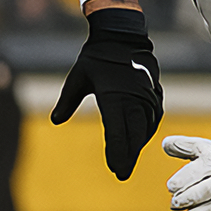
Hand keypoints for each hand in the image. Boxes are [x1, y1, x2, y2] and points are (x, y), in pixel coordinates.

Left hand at [50, 6, 162, 178]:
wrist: (122, 36)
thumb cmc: (96, 57)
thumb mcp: (77, 77)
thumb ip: (67, 100)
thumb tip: (55, 120)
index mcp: (114, 96)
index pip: (116, 132)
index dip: (116, 152)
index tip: (114, 169)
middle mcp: (134, 99)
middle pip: (134, 135)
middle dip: (128, 156)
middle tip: (121, 174)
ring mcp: (147, 97)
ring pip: (145, 129)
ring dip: (137, 146)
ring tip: (127, 162)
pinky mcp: (155, 94)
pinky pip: (152, 119)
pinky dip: (144, 132)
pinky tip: (137, 141)